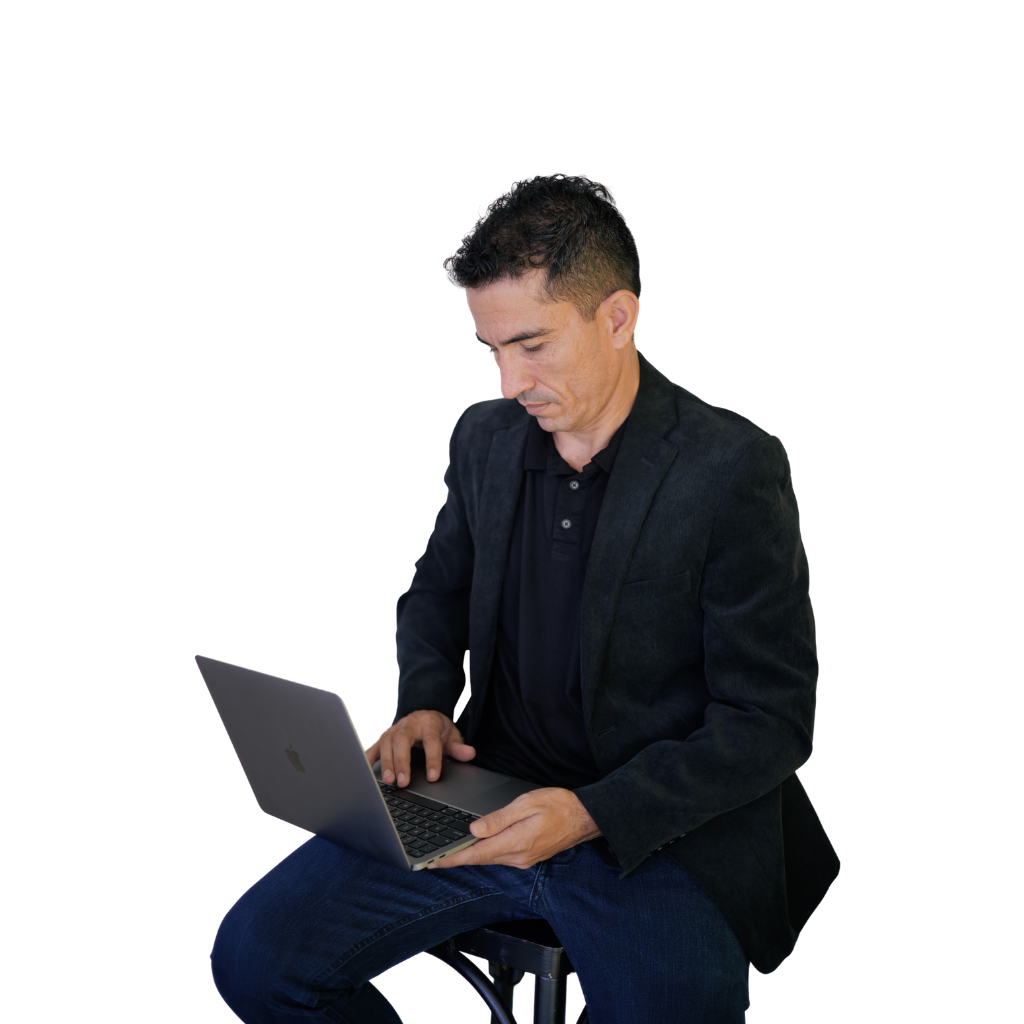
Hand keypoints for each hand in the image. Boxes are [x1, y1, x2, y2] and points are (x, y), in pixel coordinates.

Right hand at [364, 709, 475, 786]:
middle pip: (402, 740)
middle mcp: (409, 724)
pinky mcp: (383, 737)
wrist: (423, 716)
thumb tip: (470, 753)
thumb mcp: (451, 735)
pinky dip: (367, 759)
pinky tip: (363, 773)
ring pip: (386, 743)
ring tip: (388, 782)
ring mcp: (394, 730)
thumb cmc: (437, 729)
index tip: (433, 777)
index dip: (432, 759)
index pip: (431, 741)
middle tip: (403, 782)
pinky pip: (373, 747)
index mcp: (429, 723)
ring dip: (386, 763)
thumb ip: (458, 746)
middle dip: (402, 761)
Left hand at [429, 788, 601, 869]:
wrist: (584, 817)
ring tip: (450, 854)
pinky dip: (485, 854)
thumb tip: (474, 830)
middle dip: (456, 859)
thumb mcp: (525, 804)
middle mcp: (517, 856)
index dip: (452, 859)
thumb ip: (498, 819)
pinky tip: (478, 848)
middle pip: (480, 859)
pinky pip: (500, 856)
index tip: (432, 863)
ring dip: (470, 857)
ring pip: (489, 859)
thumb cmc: (558, 805)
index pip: (476, 854)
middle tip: (433, 859)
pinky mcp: (528, 857)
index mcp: (515, 842)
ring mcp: (523, 859)